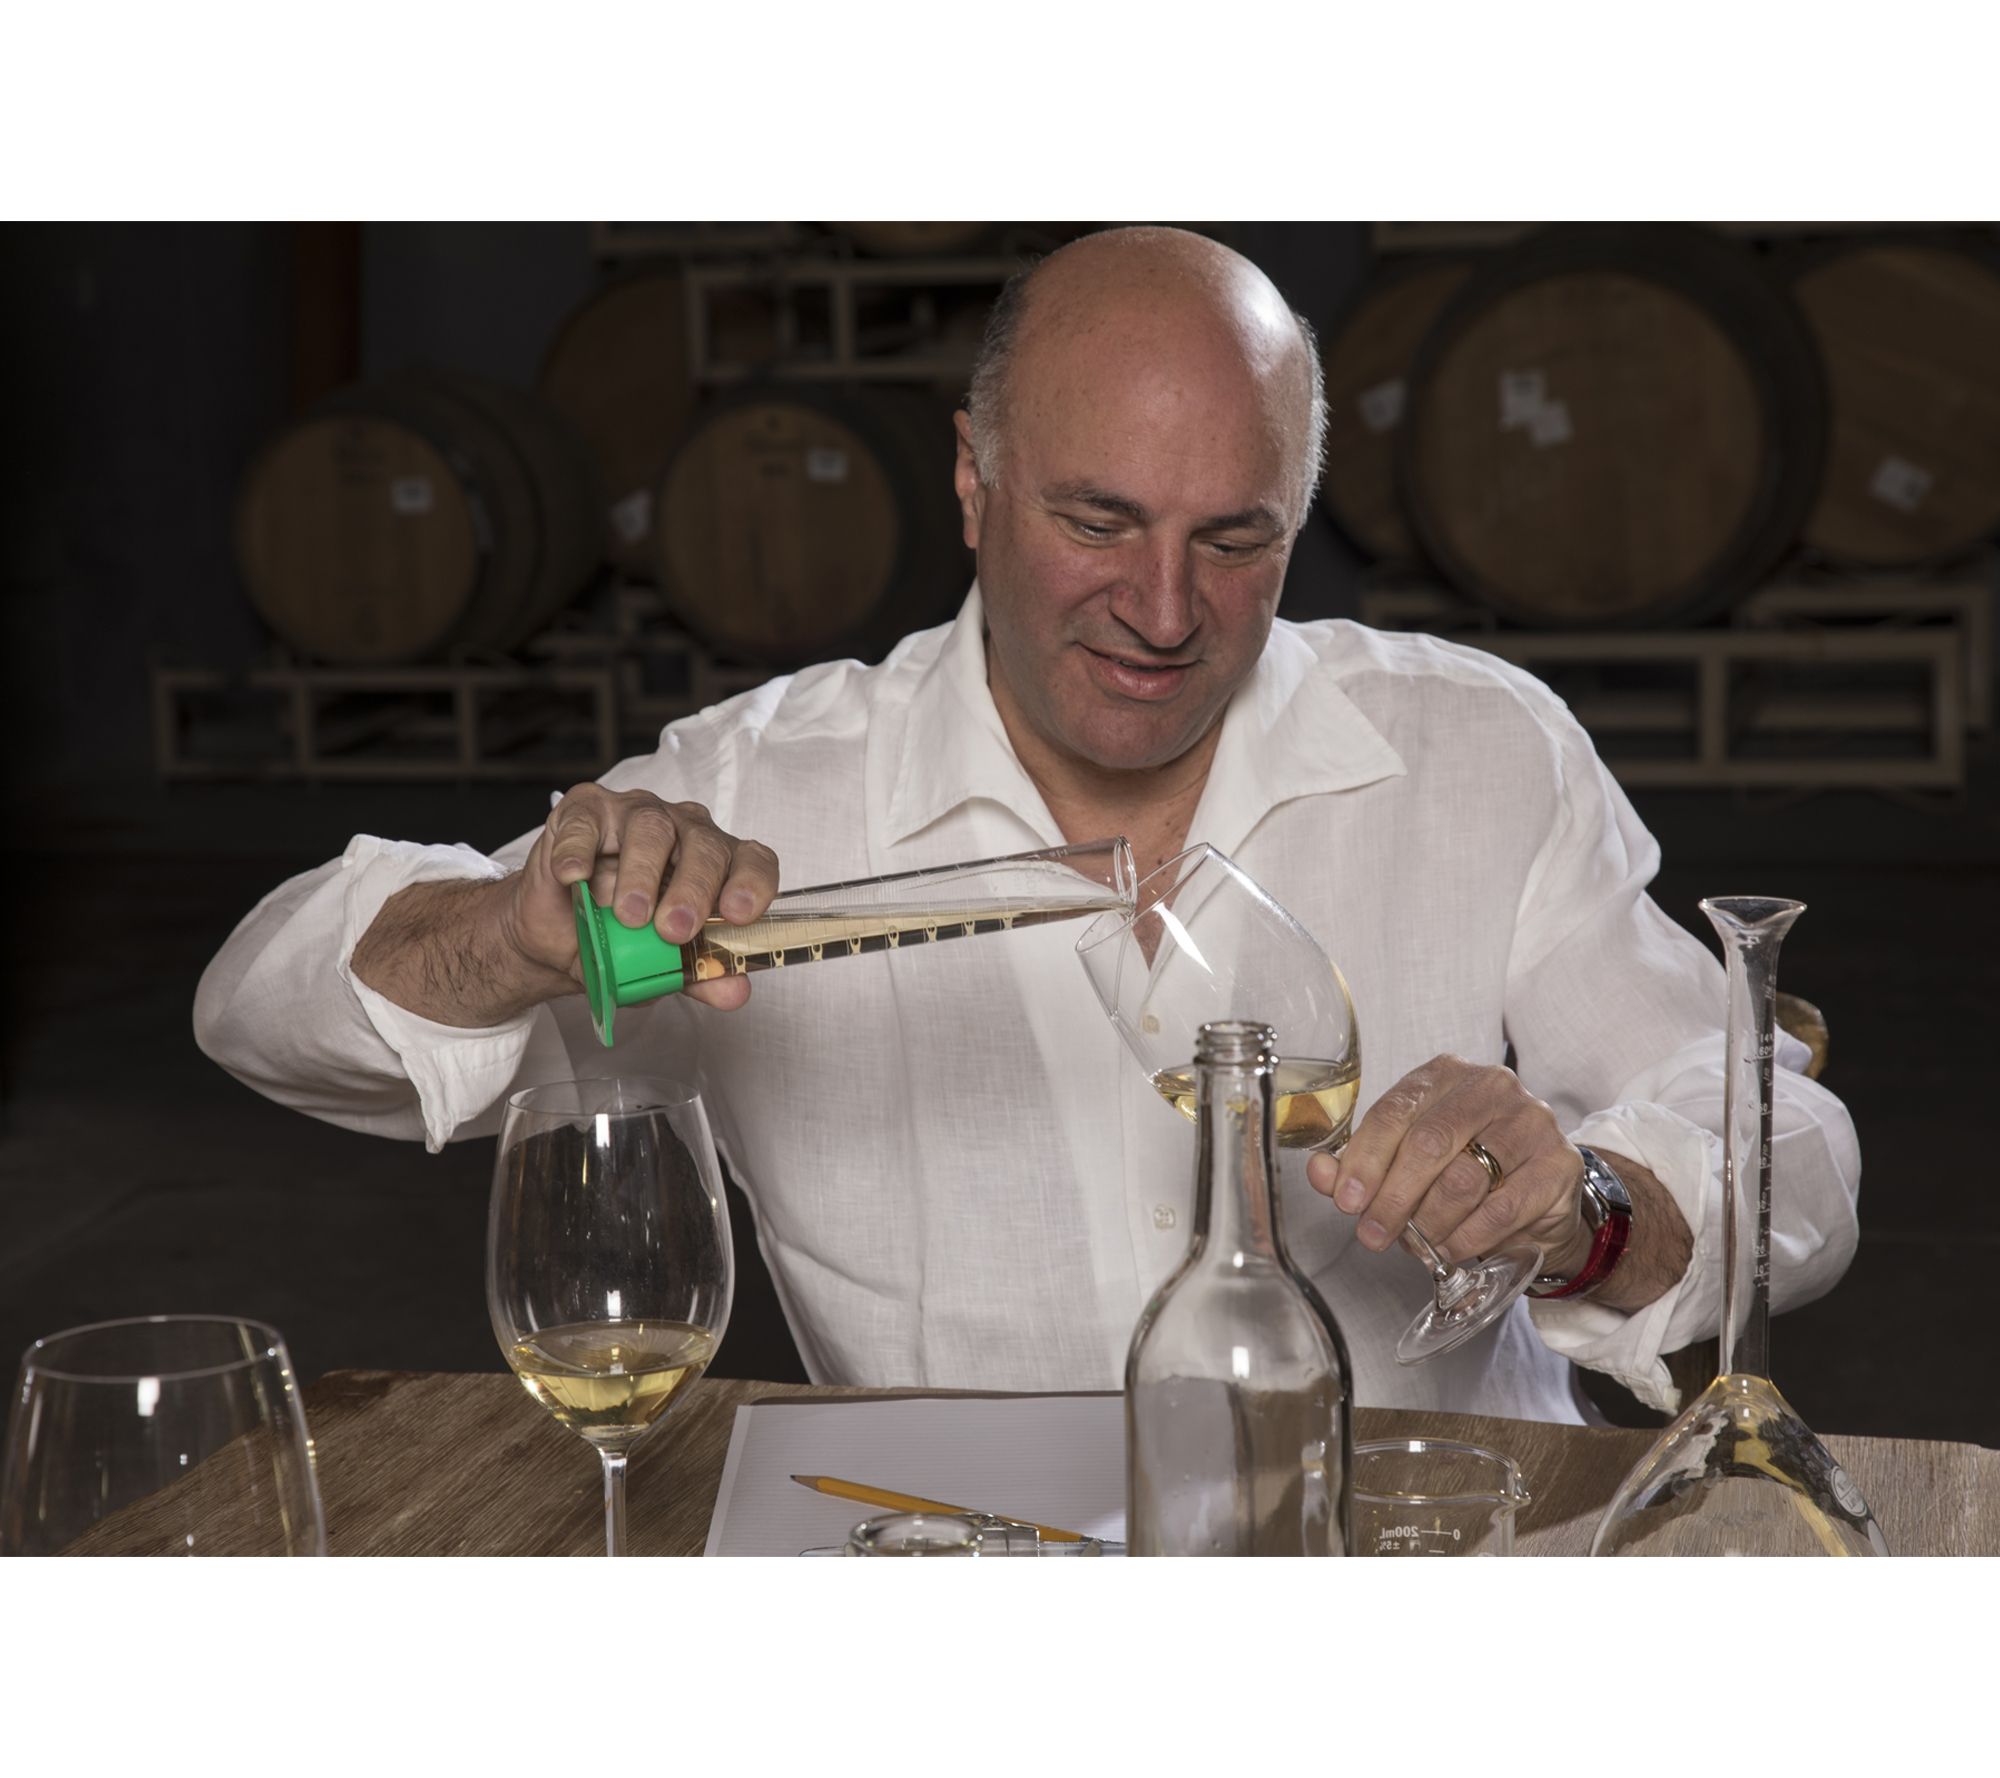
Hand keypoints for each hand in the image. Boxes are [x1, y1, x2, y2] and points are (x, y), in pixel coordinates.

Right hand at [512, 784, 780, 1011]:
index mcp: (716, 864)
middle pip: (704, 846)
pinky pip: (587, 823)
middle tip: (673, 929)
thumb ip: (700, 976)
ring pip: (652, 826)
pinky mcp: (585, 812)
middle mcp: (683, 831)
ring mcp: (635, 814)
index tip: (738, 914)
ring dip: (642, 873)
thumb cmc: (619, 940)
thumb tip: (735, 992)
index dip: (752, 883)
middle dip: (693, 888)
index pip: (752, 860)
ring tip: (629, 915)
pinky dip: (580, 850)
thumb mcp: (661, 967)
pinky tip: (576, 877)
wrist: (558, 938)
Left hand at [1305, 1054, 1592, 1275]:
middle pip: (1427, 1143)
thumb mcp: (1406, 1161)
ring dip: (1430, 1222)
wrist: (1541, 1196)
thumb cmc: (1465, 1170)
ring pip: (1464, 1178)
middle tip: (1373, 1234)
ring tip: (1417, 1244)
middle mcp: (1490, 1087)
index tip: (1347, 1201)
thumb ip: (1359, 1164)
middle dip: (1392, 1197)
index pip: (1394, 1111)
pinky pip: (1502, 1208)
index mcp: (1444, 1075)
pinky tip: (1450, 1248)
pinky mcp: (1558, 1163)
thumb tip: (1321, 1173)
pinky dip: (1467, 1237)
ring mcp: (1530, 1122)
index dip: (1364, 1159)